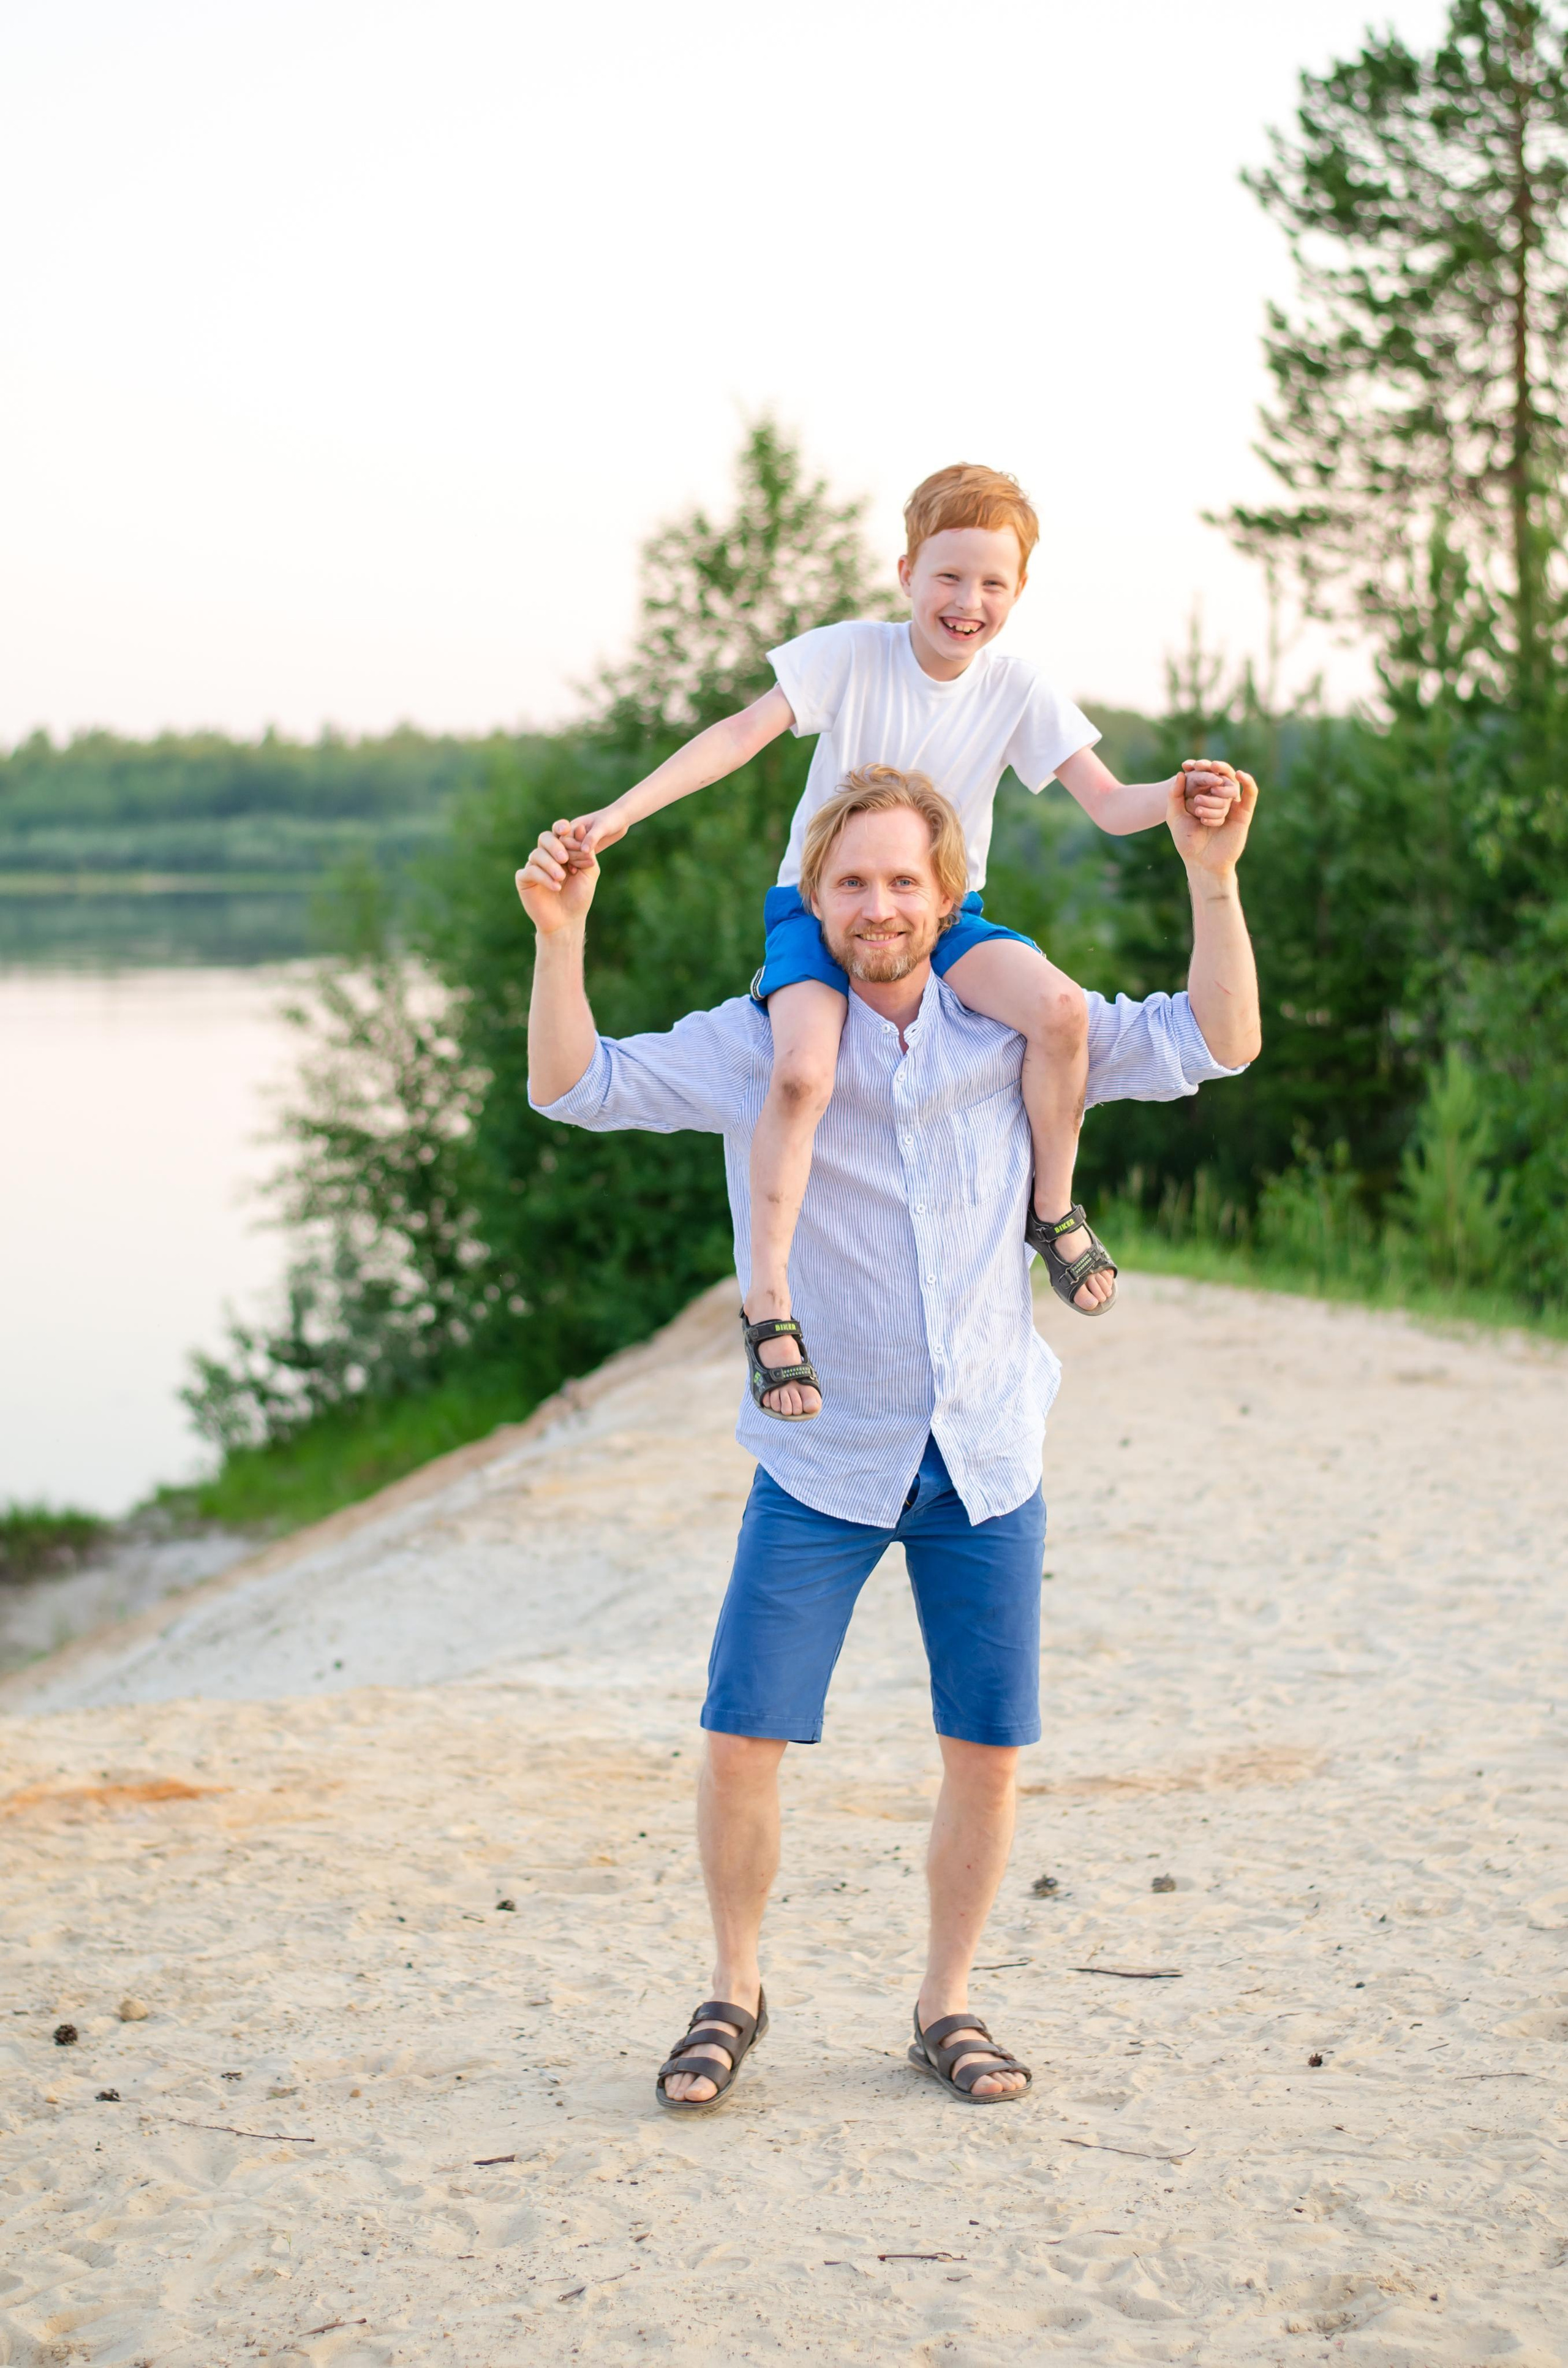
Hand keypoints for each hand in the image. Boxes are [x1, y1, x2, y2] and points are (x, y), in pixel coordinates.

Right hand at [515, 819, 599, 934]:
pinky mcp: (523, 879)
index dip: (562, 829)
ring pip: (536, 854)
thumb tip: (578, 827)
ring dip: (551, 865)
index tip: (569, 831)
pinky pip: (530, 871)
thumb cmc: (579, 897)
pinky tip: (556, 887)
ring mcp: (533, 866)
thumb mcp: (589, 872)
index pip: (559, 832)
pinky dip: (543, 877)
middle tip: (565, 858)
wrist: (568, 920)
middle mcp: (546, 856)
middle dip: (555, 845)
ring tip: (562, 878)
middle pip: (545, 838)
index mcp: (561, 851)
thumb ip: (585, 851)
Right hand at [564, 805, 628, 868]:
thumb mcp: (602, 827)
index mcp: (574, 825)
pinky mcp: (585, 850)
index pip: (564, 839)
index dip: (571, 847)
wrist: (620, 820)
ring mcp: (578, 843)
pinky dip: (579, 864)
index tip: (585, 851)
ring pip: (570, 856)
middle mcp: (573, 835)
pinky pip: (578, 859)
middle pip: (565, 849)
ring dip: (577, 862)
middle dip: (575, 856)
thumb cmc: (611, 819)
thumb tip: (583, 850)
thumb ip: (592, 838)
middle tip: (591, 860)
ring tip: (591, 864)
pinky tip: (581, 870)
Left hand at [1167, 769, 1257, 881]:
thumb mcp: (1175, 817)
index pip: (1204, 777)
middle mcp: (1218, 800)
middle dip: (1207, 776)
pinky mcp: (1244, 813)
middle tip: (1199, 771)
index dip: (1197, 768)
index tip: (1187, 764)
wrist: (1202, 862)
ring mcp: (1232, 806)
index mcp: (1203, 798)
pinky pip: (1250, 793)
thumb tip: (1179, 774)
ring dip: (1215, 796)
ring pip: (1229, 788)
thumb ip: (1174, 795)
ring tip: (1199, 809)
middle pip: (1218, 779)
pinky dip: (1248, 782)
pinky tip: (1240, 775)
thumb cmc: (1187, 842)